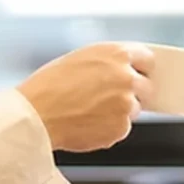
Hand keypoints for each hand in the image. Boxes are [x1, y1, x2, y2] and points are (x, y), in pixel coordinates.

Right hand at [17, 43, 154, 151]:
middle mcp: (127, 78)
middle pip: (146, 86)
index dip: (140, 67)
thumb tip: (123, 70)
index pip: (147, 58)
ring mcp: (126, 105)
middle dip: (134, 92)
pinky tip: (87, 123)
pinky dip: (108, 128)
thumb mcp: (81, 58)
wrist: (36, 115)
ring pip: (133, 110)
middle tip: (111, 97)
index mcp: (117, 54)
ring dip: (119, 112)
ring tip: (89, 111)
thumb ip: (108, 62)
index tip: (139, 73)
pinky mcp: (120, 129)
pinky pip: (121, 128)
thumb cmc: (49, 86)